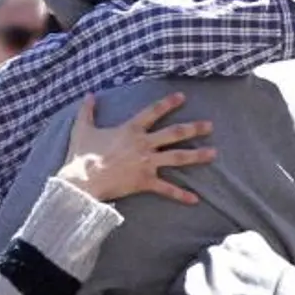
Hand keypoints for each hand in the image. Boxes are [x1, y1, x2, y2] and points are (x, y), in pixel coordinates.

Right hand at [58, 93, 212, 204]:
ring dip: (197, 155)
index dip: (168, 103)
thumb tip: (88, 95)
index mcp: (130, 129)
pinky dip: (181, 195)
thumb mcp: (82, 128)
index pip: (153, 111)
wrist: (82, 180)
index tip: (183, 97)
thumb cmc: (81, 155)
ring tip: (213, 153)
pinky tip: (196, 199)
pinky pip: (166, 188)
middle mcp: (143, 144)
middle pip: (174, 133)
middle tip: (210, 126)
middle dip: (194, 128)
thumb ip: (87, 111)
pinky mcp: (144, 181)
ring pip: (177, 157)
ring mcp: (146, 163)